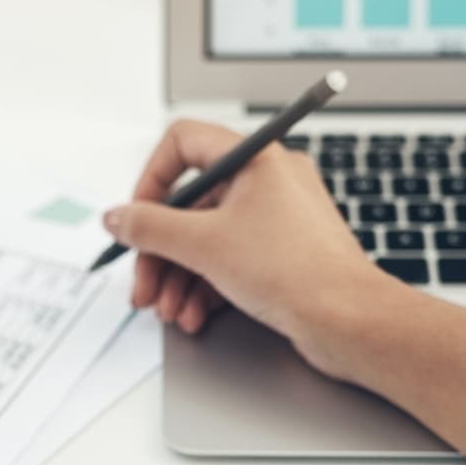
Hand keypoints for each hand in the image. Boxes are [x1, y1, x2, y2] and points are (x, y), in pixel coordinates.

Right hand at [105, 120, 389, 375]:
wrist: (348, 320)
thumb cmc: (297, 272)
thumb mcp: (203, 245)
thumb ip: (149, 228)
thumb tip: (117, 217)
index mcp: (255, 159)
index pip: (183, 144)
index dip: (150, 181)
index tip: (137, 219)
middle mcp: (267, 182)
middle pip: (188, 204)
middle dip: (159, 251)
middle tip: (143, 284)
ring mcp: (275, 219)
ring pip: (206, 239)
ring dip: (178, 277)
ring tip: (168, 310)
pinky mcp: (280, 255)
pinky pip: (228, 261)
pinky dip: (205, 288)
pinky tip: (194, 315)